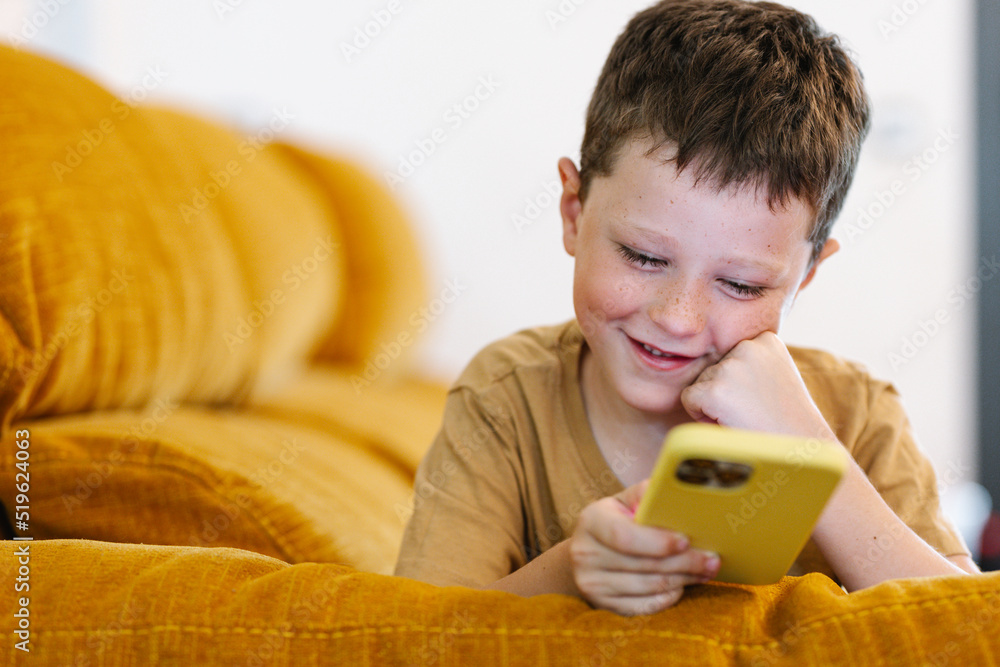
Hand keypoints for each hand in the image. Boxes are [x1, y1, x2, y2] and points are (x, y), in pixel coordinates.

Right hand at [568, 481, 719, 614]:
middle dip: (684, 563)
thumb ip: (645, 494)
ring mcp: (592, 583)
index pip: (625, 536)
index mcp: (591, 521)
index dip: (658, 541)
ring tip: (705, 571)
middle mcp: (585, 554)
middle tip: (712, 560)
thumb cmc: (615, 521)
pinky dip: (668, 597)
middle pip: (643, 564)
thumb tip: (672, 489)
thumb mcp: (623, 501)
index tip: (686, 541)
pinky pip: (644, 606)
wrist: (588, 552)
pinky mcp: (602, 605)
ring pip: (648, 586)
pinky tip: (683, 586)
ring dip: (683, 580)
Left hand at [680, 331, 835, 439]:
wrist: (801, 452)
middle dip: (724, 393)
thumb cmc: (785, 421)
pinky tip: (730, 422)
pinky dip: (701, 415)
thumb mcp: (775, 377)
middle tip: (753, 413)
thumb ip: (749, 364)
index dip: (738, 383)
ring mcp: (731, 367)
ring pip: (700, 384)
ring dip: (714, 404)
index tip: (762, 398)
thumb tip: (708, 356)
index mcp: (766, 339)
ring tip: (744, 418)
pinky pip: (689, 399)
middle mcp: (747, 346)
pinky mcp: (715, 390)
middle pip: (712, 368)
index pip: (729, 356)